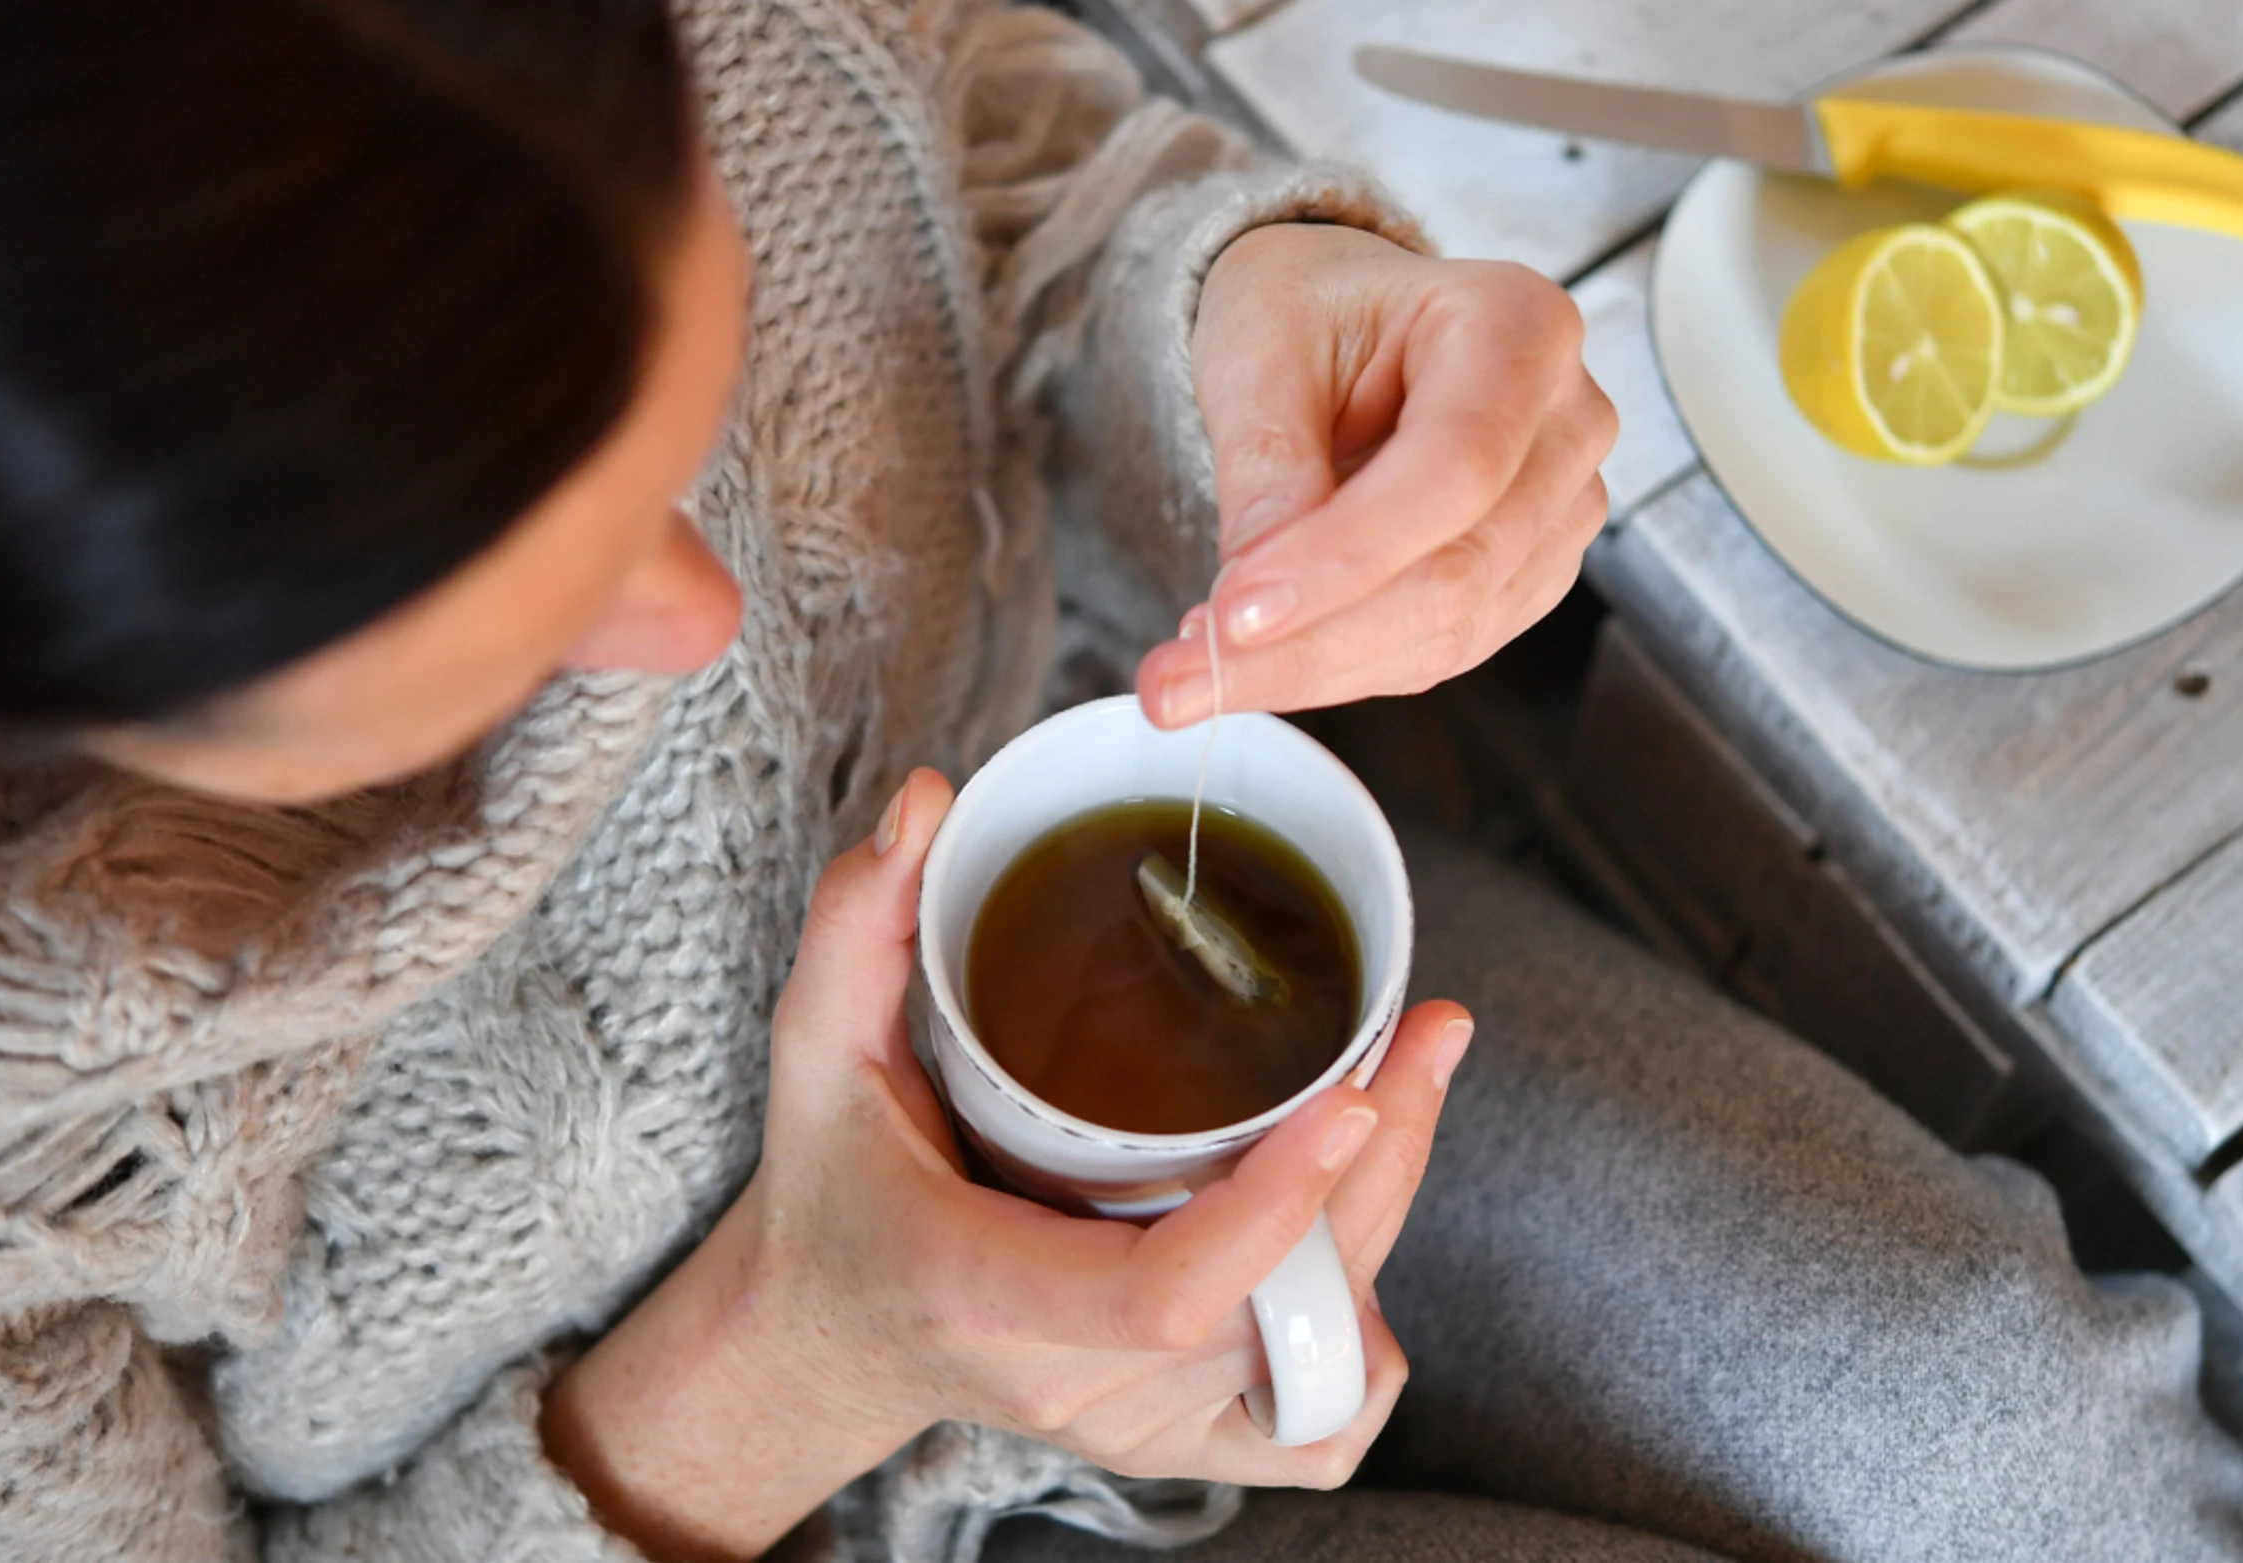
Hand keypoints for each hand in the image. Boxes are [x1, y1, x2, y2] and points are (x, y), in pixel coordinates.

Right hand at [543, 771, 1474, 1562]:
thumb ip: (857, 924)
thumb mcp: (815, 1050)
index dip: (1277, 1204)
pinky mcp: (1179, 1443)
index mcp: (983, 1293)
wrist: (829, 1330)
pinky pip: (1321, 1425)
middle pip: (1277, 1306)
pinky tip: (1359, 1230)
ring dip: (1385, 1212)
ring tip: (1415, 1078)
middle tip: (1427, 1035)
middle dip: (1380, 1167)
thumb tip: (929, 800)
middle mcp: (1072, 1382)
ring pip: (1322, 1351)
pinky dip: (1366, 1341)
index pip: (1161, 1291)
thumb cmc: (833, 1186)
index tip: (1354, 1094)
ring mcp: (1135, 1428)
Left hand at [1138, 223, 1615, 727]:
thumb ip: (1265, 464)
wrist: (1348, 325)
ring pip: (1450, 631)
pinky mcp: (1531, 575)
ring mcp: (1562, 509)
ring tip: (1196, 672)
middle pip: (1460, 571)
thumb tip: (1254, 592)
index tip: (1236, 616)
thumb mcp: (1259, 350)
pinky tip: (1261, 657)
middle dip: (1312, 641)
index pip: (1455, 469)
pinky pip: (1441, 650)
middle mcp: (1568, 421)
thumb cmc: (1313, 310)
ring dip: (1316, 669)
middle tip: (1185, 678)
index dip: (1345, 557)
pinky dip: (1342, 667)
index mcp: (1519, 326)